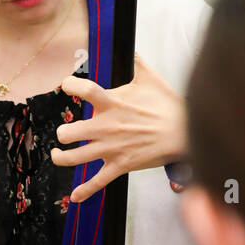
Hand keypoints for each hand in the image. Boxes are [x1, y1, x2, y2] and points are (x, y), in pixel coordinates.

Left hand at [51, 52, 186, 203]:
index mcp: (112, 103)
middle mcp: (107, 127)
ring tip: (58, 154)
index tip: (67, 86)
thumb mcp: (150, 78)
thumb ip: (137, 62)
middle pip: (69, 132)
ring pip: (75, 157)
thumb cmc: (168, 105)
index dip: (70, 85)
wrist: (186, 131)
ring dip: (61, 157)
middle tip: (65, 133)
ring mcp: (112, 148)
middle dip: (62, 133)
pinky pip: (98, 182)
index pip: (84, 90)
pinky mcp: (120, 166)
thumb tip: (132, 48)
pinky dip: (84, 191)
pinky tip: (74, 197)